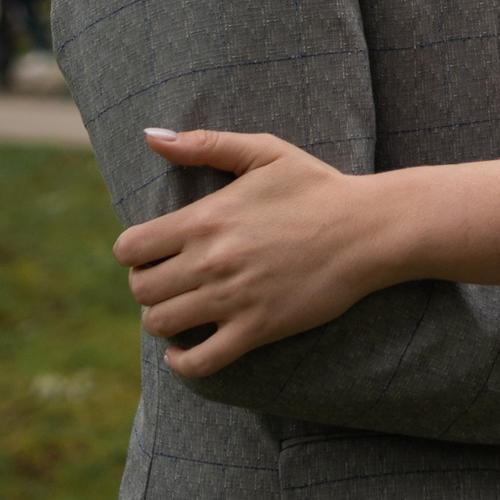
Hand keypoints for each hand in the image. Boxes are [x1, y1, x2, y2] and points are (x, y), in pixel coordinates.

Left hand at [113, 128, 390, 378]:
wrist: (368, 229)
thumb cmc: (317, 186)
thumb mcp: (265, 152)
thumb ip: (204, 144)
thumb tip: (150, 137)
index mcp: (206, 218)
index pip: (130, 249)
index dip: (135, 252)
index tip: (156, 251)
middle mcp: (212, 261)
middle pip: (141, 289)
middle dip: (147, 285)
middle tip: (172, 280)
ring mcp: (234, 299)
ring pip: (161, 324)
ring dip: (163, 319)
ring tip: (183, 308)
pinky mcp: (258, 329)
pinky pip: (200, 362)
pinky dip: (182, 362)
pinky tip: (186, 349)